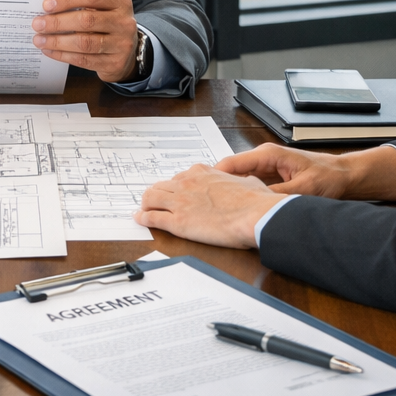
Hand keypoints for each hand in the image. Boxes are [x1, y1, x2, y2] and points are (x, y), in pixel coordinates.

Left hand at [31, 0, 140, 81]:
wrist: (127, 53)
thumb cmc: (107, 26)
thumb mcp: (103, 10)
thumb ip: (83, 6)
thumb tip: (49, 9)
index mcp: (120, 2)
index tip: (46, 5)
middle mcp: (124, 22)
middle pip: (86, 20)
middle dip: (58, 22)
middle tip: (38, 24)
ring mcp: (121, 44)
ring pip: (84, 43)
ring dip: (57, 41)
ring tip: (40, 40)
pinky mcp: (115, 63)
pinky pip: (84, 60)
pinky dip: (63, 55)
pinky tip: (50, 51)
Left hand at [134, 164, 285, 248]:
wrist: (255, 215)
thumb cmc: (255, 201)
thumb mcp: (249, 181)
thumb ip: (241, 180)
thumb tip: (247, 183)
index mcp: (203, 173)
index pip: (181, 177)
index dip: (176, 186)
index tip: (175, 191)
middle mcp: (187, 183)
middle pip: (161, 186)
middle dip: (157, 193)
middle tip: (154, 200)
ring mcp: (180, 202)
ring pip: (151, 198)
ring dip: (146, 203)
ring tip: (143, 208)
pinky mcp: (177, 222)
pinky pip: (152, 217)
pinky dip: (143, 217)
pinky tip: (140, 218)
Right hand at [214, 143, 395, 202]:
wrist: (346, 177)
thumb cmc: (329, 177)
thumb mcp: (302, 189)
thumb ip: (277, 196)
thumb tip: (255, 206)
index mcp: (268, 154)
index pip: (231, 163)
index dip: (213, 176)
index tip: (201, 190)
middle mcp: (263, 158)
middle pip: (230, 171)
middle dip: (217, 185)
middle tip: (204, 202)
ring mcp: (266, 167)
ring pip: (238, 179)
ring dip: (229, 191)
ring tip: (215, 207)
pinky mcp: (271, 177)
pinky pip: (249, 184)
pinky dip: (241, 194)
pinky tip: (236, 207)